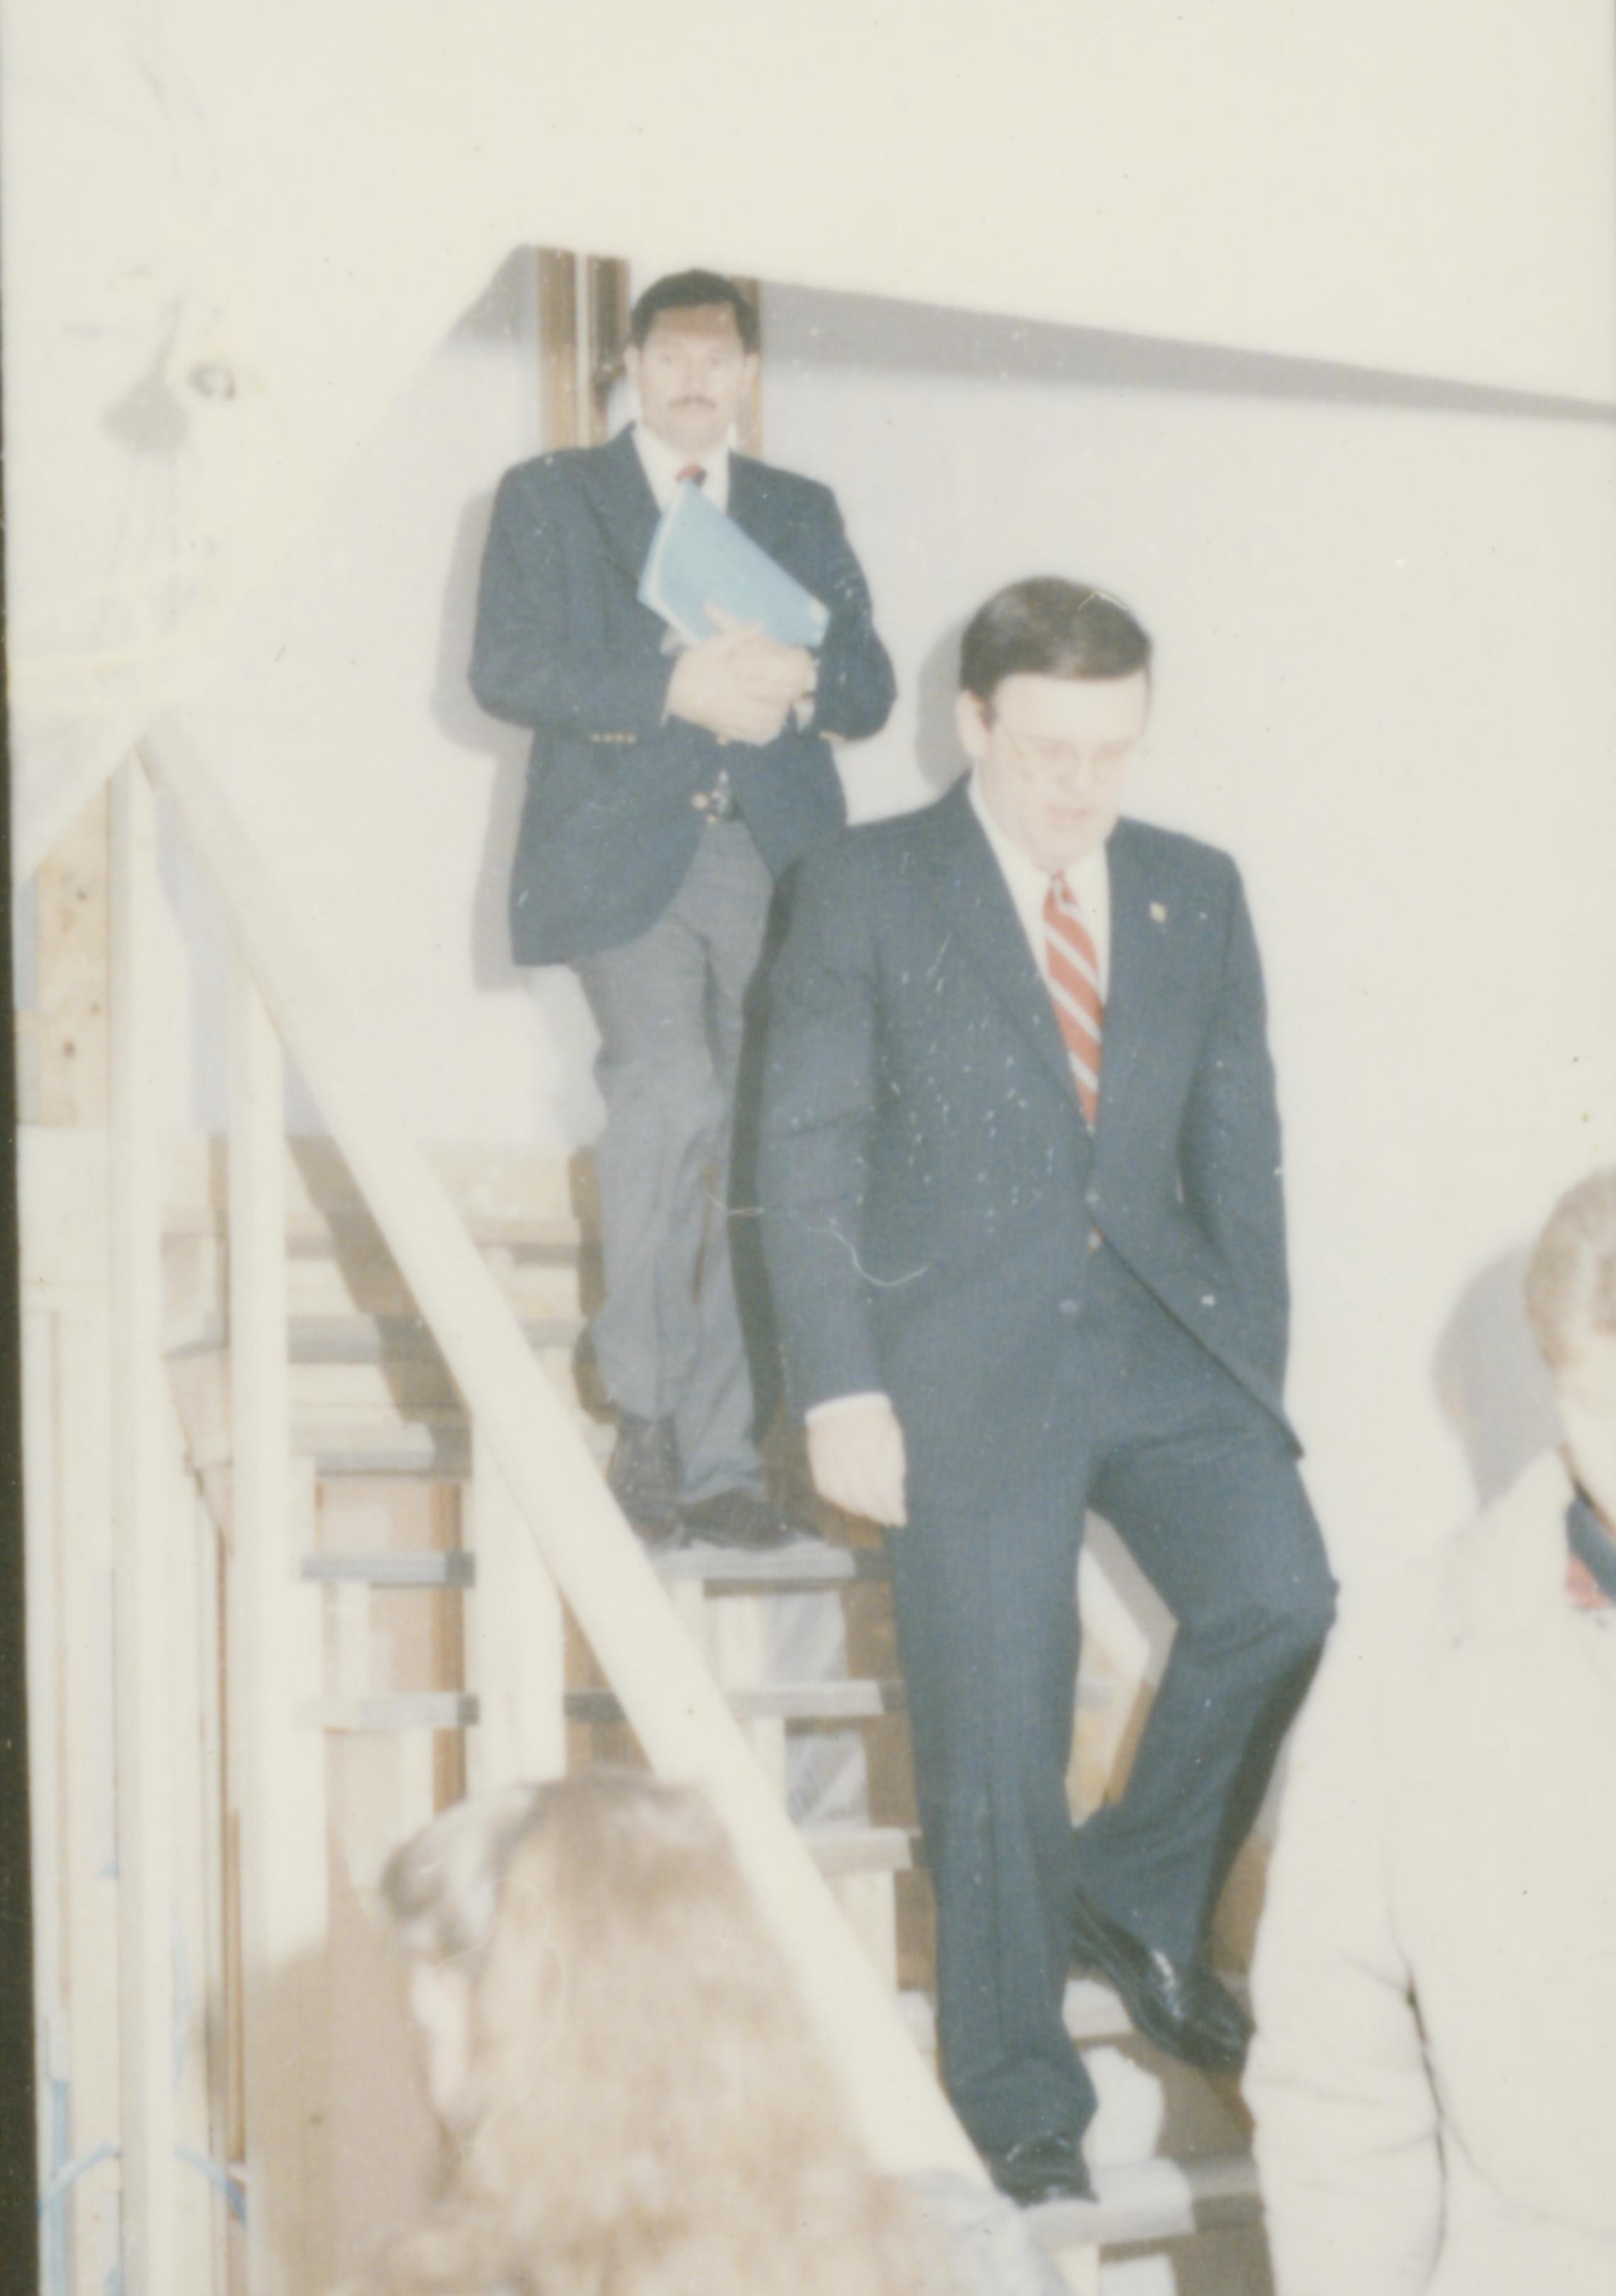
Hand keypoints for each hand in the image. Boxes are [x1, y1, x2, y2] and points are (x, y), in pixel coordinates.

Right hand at [665, 612, 814, 743]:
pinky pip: (747, 735)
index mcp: (733, 679)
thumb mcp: (711, 646)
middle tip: (795, 699)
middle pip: (767, 707)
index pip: (767, 685)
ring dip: (775, 720)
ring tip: (783, 713)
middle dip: (783, 705)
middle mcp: (734, 701)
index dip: (785, 686)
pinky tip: (769, 729)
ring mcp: (728, 717)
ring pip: (760, 723)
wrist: (664, 693)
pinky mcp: (722, 728)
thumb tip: (760, 624)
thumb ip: (737, 635)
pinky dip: (761, 734)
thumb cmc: (689, 667)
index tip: (797, 683)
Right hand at [807, 1395, 907, 1526]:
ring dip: (860, 1510)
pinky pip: (825, 1489)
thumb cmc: (873, 1415)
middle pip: (863, 1498)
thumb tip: (897, 1495)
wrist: (840, 1395)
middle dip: (878, 1513)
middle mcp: (847, 1459)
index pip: (882, 1490)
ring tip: (872, 1513)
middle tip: (888, 1519)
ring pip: (843, 1497)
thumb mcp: (892, 1435)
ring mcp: (829, 1461)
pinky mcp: (816, 1461)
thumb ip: (895, 1465)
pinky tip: (850, 1503)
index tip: (900, 1519)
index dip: (892, 1509)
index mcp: (871, 1451)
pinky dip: (838, 1500)